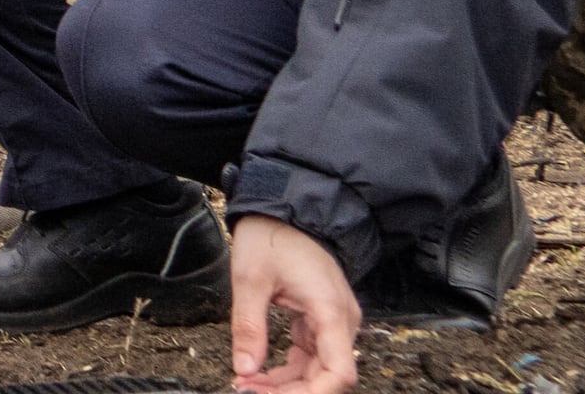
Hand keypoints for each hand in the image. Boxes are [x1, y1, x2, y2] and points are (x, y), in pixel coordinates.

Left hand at [231, 215, 358, 393]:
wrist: (284, 208)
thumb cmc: (272, 236)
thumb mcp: (250, 279)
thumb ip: (249, 327)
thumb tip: (244, 369)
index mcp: (332, 312)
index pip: (339, 372)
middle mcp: (340, 321)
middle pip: (327, 376)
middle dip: (290, 392)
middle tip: (248, 391)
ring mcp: (332, 321)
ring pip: (316, 370)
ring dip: (285, 385)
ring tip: (246, 384)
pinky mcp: (320, 319)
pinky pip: (309, 356)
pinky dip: (286, 370)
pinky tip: (257, 373)